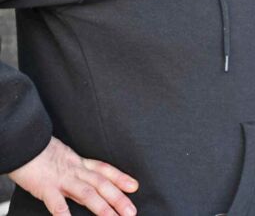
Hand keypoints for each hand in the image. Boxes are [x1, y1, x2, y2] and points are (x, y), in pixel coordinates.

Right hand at [8, 137, 137, 215]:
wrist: (23, 142)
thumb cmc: (39, 151)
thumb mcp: (63, 156)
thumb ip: (76, 166)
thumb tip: (86, 176)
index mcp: (79, 163)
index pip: (104, 170)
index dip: (121, 178)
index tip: (135, 187)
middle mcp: (75, 171)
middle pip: (102, 184)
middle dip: (118, 199)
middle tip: (131, 212)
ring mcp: (62, 179)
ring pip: (87, 194)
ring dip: (102, 208)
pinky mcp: (45, 187)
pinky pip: (57, 202)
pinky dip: (64, 213)